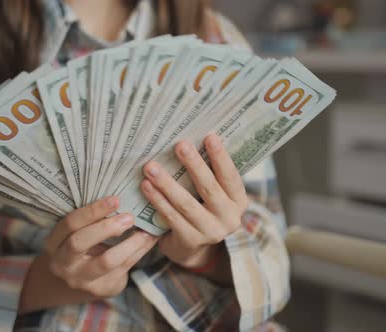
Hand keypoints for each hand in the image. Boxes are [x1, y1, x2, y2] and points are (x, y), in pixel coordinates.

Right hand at [21, 196, 157, 312]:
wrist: (80, 280)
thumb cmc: (82, 246)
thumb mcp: (78, 233)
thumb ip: (91, 219)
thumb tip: (122, 196)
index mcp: (54, 243)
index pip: (69, 224)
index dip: (92, 211)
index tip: (115, 199)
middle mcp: (63, 263)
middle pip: (79, 242)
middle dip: (106, 227)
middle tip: (129, 217)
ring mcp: (81, 279)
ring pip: (106, 261)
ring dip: (129, 244)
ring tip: (145, 232)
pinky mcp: (102, 288)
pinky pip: (124, 268)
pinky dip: (139, 252)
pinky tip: (149, 240)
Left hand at [140, 134, 247, 273]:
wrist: (191, 247)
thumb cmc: (201, 208)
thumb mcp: (212, 194)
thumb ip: (208, 174)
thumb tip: (190, 140)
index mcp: (239, 201)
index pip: (231, 177)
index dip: (221, 157)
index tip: (210, 136)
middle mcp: (230, 219)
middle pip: (210, 188)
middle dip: (194, 165)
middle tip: (180, 145)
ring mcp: (211, 233)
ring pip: (186, 204)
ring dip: (167, 183)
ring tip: (151, 166)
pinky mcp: (191, 241)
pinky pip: (171, 217)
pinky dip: (157, 200)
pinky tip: (146, 186)